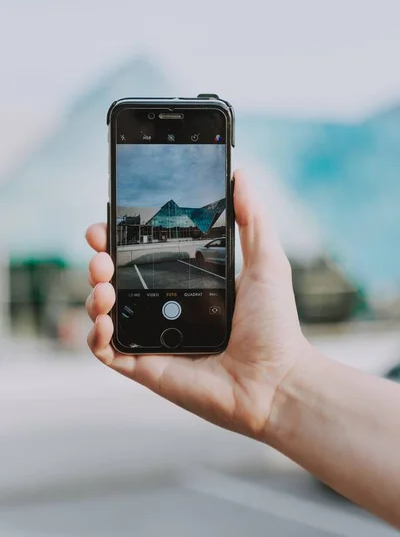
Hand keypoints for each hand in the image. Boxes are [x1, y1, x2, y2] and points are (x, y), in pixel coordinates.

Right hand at [85, 169, 310, 440]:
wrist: (277, 381)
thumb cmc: (275, 325)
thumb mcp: (266, 262)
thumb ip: (252, 219)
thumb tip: (242, 176)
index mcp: (187, 284)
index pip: (142, 256)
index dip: (120, 239)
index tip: (108, 222)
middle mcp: (166, 308)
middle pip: (116, 280)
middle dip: (100, 260)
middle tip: (100, 250)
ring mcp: (153, 337)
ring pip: (105, 311)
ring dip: (93, 292)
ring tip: (103, 283)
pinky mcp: (145, 367)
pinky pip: (107, 351)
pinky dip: (95, 335)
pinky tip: (104, 319)